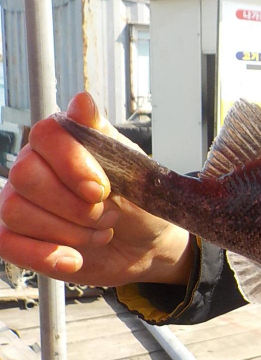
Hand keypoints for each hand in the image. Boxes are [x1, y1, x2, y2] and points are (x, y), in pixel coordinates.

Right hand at [0, 93, 193, 286]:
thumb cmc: (140, 202)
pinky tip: (75, 258)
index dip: (71, 164)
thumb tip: (81, 101)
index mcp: (63, 142)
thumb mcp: (133, 169)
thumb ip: (103, 136)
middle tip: (108, 214)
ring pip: (17, 211)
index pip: (46, 135)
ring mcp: (22, 202)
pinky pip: (8, 243)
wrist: (148, 245)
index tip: (103, 189)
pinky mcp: (20, 238)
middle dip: (75, 205)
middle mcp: (35, 167)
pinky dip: (45, 255)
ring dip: (69, 231)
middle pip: (26, 175)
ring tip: (100, 232)